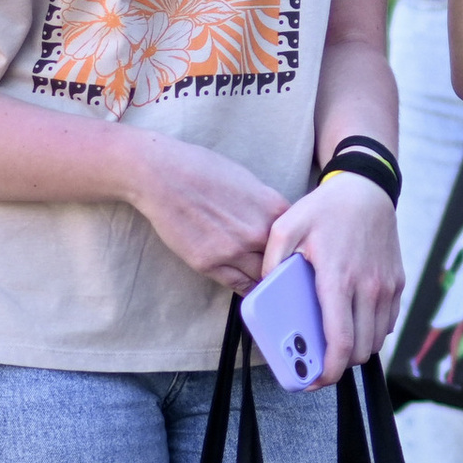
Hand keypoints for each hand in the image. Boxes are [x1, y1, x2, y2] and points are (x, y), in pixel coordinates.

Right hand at [126, 136, 289, 293]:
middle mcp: (259, 232)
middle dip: (287, 268)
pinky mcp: (209, 264)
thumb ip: (266, 206)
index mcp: (273, 207)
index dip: (298, 246)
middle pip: (285, 262)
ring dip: (268, 282)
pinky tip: (254, 293)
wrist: (164, 176)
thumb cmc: (204, 169)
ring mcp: (234, 251)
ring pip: (263, 278)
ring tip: (273, 289)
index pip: (298, 237)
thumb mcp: (248, 181)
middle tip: (290, 277)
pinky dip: (248, 290)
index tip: (298, 254)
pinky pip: (239, 285)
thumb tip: (276, 223)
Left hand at [262, 173, 404, 383]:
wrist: (366, 188)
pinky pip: (387, 322)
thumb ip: (272, 262)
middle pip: (359, 350)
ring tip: (334, 342)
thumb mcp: (286, 227)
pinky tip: (353, 322)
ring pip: (376, 340)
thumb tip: (264, 294)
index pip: (339, 342)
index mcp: (337, 280)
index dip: (328, 372)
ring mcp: (386, 286)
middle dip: (338, 365)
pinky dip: (371, 332)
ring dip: (355, 349)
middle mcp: (368, 288)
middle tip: (318, 362)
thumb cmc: (324, 209)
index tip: (313, 380)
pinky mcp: (397, 282)